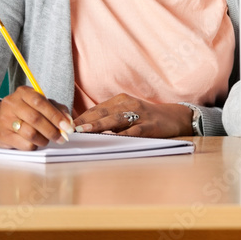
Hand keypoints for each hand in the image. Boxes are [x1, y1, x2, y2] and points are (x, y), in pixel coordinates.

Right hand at [0, 87, 73, 149]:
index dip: (56, 115)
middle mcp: (12, 104)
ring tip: (48, 140)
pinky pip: (24, 144)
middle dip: (53, 130)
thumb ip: (57, 109)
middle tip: (62, 137)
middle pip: (36, 119)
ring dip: (44, 139)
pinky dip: (35, 145)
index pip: (41, 102)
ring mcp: (5, 120)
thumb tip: (69, 122)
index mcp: (23, 92)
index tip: (68, 126)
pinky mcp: (3, 136)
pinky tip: (36, 142)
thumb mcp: (40, 105)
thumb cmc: (24, 112)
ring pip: (30, 133)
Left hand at [73, 94, 192, 137]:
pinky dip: (121, 135)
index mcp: (121, 100)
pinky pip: (133, 131)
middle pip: (102, 112)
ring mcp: (140, 115)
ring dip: (98, 125)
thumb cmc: (147, 117)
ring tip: (83, 131)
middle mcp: (129, 104)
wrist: (175, 117)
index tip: (65, 126)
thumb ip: (109, 118)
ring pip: (115, 119)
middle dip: (84, 121)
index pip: (96, 109)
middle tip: (68, 129)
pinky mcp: (149, 126)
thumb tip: (84, 128)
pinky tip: (111, 140)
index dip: (81, 117)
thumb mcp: (128, 112)